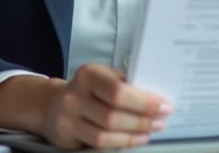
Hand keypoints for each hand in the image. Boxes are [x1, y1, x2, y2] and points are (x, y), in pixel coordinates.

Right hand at [40, 63, 172, 148]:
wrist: (53, 105)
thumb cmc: (89, 90)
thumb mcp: (104, 78)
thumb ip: (125, 84)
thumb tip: (155, 98)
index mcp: (89, 74)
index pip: (118, 91)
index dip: (143, 102)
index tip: (165, 106)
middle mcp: (75, 94)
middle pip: (113, 114)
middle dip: (142, 120)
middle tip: (161, 121)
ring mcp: (69, 117)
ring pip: (106, 133)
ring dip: (134, 134)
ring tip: (151, 131)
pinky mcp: (67, 135)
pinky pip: (99, 144)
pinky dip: (122, 142)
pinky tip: (136, 139)